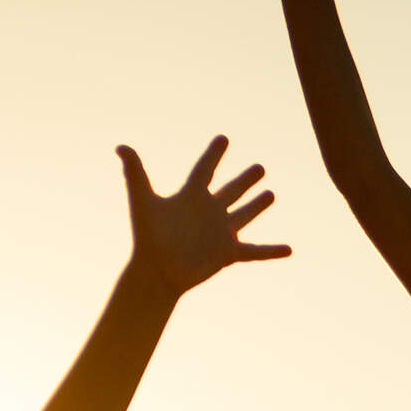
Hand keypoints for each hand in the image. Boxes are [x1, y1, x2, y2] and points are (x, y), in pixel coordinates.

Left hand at [120, 137, 289, 293]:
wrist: (157, 272)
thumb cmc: (147, 237)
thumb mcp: (143, 200)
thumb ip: (135, 172)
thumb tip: (121, 147)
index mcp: (191, 196)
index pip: (205, 169)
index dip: (214, 154)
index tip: (224, 139)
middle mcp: (208, 212)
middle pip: (231, 191)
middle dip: (246, 180)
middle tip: (260, 167)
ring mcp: (220, 232)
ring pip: (244, 215)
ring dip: (258, 206)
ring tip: (271, 194)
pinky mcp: (228, 253)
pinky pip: (255, 252)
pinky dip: (272, 251)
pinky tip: (289, 249)